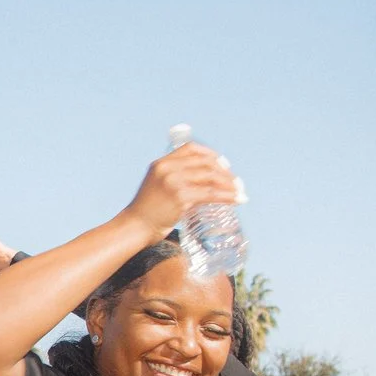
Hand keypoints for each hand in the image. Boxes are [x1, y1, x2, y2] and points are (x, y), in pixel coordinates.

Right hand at [124, 141, 240, 241]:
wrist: (135, 227)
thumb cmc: (148, 211)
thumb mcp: (158, 186)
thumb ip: (175, 180)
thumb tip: (203, 184)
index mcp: (161, 163)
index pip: (191, 148)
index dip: (211, 154)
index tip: (223, 165)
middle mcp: (167, 168)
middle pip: (205, 162)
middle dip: (225, 172)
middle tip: (236, 182)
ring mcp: (173, 182)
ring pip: (210, 177)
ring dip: (230, 184)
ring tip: (239, 192)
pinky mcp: (180, 198)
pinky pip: (211, 194)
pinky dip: (228, 196)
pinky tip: (237, 199)